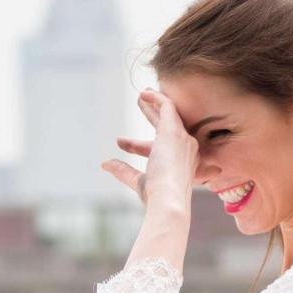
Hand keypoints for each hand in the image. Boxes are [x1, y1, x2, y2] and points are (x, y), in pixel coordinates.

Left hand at [102, 89, 197, 209]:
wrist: (168, 200)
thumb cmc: (157, 196)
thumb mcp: (138, 181)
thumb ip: (123, 171)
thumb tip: (105, 164)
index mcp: (180, 164)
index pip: (159, 149)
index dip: (137, 146)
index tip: (119, 143)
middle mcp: (186, 149)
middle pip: (167, 127)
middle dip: (153, 115)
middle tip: (140, 102)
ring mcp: (183, 138)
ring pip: (169, 113)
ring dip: (155, 102)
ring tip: (142, 93)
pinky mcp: (174, 130)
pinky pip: (168, 106)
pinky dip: (156, 98)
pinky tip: (144, 94)